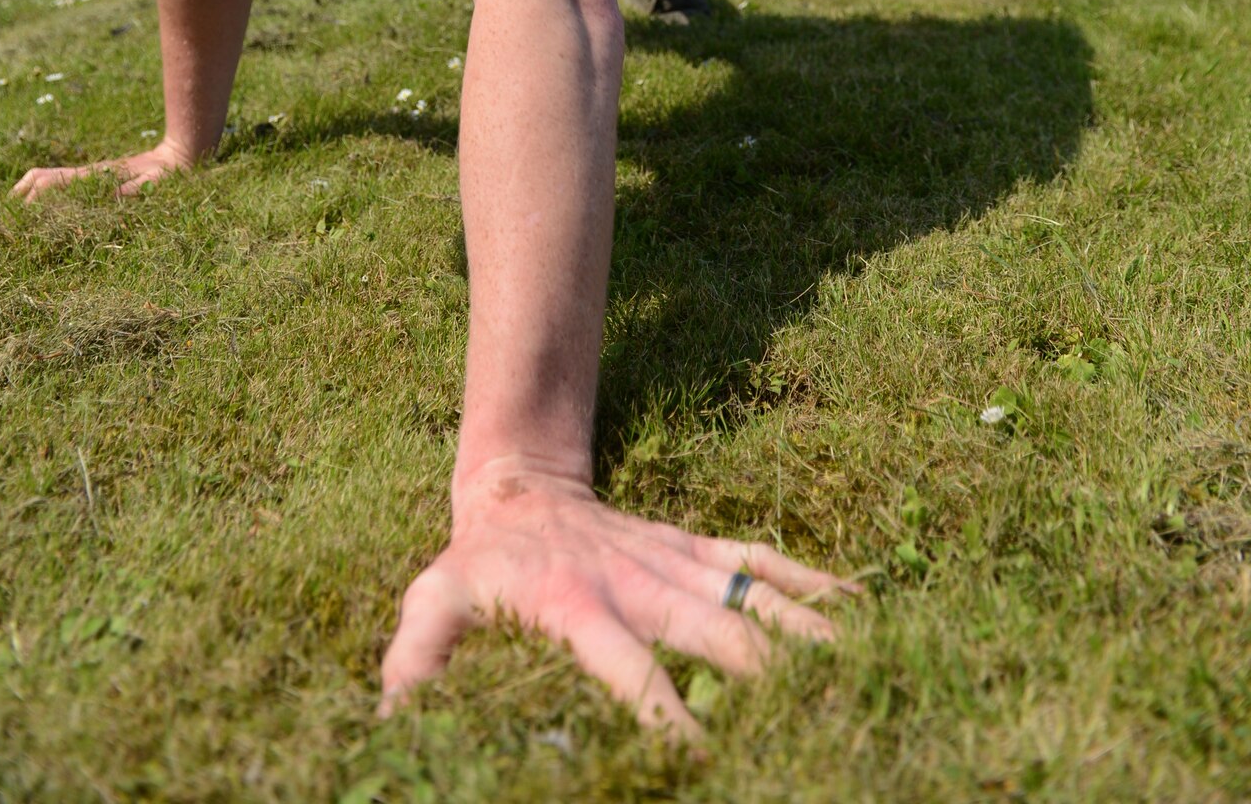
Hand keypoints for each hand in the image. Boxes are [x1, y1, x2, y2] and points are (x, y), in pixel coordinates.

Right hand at [10, 132, 201, 202]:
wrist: (177, 158)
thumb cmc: (167, 175)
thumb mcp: (153, 184)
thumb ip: (135, 190)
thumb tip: (111, 198)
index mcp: (93, 176)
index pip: (51, 183)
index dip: (33, 199)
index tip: (20, 220)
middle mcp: (84, 174)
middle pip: (40, 178)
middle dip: (21, 196)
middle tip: (6, 222)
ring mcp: (87, 176)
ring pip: (46, 179)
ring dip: (27, 195)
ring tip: (14, 219)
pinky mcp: (93, 180)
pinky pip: (60, 185)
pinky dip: (42, 194)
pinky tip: (39, 213)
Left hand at [380, 464, 849, 735]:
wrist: (516, 487)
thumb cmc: (475, 566)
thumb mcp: (434, 604)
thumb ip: (418, 657)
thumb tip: (389, 720)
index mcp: (581, 608)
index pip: (629, 671)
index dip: (664, 718)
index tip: (704, 764)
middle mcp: (639, 583)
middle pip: (711, 633)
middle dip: (762, 679)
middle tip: (812, 726)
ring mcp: (674, 561)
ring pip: (749, 594)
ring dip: (804, 629)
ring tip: (860, 665)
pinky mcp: (693, 547)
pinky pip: (757, 561)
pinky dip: (810, 580)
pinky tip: (861, 604)